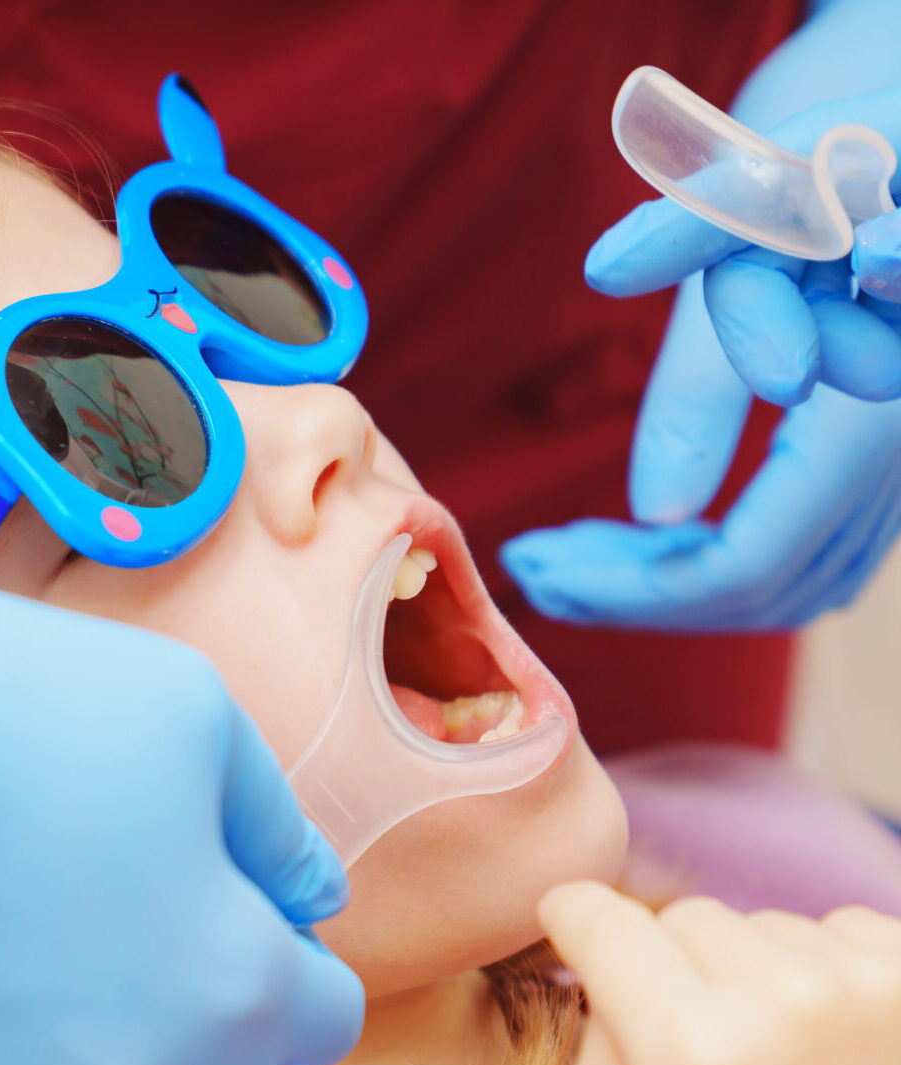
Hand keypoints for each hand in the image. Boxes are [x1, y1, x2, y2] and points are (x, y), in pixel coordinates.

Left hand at [502, 0, 900, 628]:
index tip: (536, 565)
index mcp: (875, 415)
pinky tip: (637, 543)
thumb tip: (657, 510)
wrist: (894, 136)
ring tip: (565, 561)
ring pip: (788, 585)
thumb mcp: (747, 251)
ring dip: (671, 589)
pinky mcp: (887, 471)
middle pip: (765, 587)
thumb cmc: (817, 162)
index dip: (634, 587)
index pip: (748, 558)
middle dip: (638, 594)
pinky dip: (713, 564)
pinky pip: (803, 554)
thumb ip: (703, 373)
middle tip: (534, 569)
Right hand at [538, 881, 900, 1064]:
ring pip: (765, 925)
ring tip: (788, 1064)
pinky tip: (844, 1050)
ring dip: (756, 974)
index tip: (568, 924)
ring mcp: (872, 980)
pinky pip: (842, 931)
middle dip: (672, 970)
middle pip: (686, 921)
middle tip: (703, 1053)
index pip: (605, 927)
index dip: (573, 919)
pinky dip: (827, 973)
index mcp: (701, 1060)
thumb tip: (587, 994)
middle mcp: (787, 998)